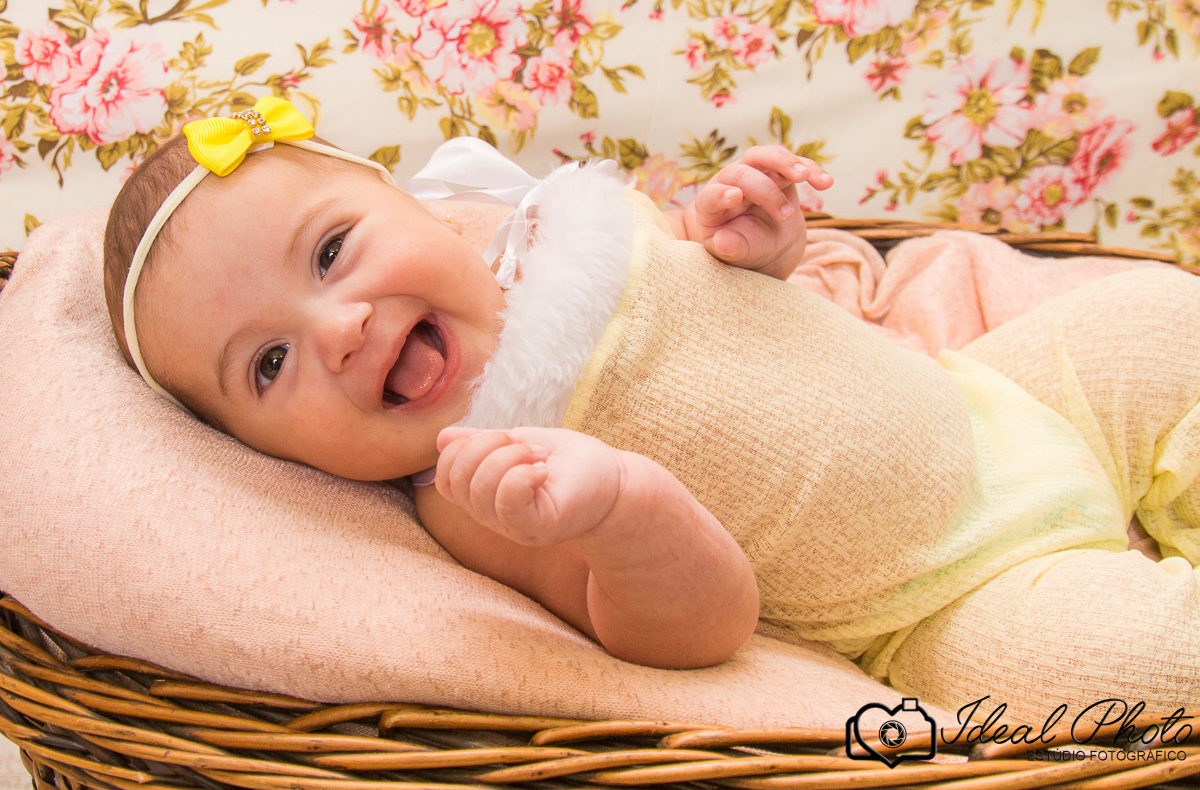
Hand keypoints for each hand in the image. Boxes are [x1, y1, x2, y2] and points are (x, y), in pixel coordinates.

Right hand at [435, 426, 624, 546]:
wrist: (616, 482)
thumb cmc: (572, 464)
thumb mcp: (520, 444)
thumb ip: (484, 444)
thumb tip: (443, 439)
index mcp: (486, 497)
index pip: (446, 477)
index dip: (466, 449)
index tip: (507, 439)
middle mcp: (494, 518)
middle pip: (456, 481)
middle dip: (487, 447)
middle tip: (527, 447)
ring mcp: (514, 527)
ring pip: (480, 488)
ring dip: (510, 457)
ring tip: (540, 459)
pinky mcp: (537, 528)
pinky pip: (508, 501)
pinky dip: (522, 474)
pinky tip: (543, 472)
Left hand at [681, 145, 832, 275]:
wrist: (761, 244)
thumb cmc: (742, 248)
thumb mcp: (735, 252)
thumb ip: (730, 247)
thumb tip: (722, 242)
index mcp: (712, 204)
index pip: (712, 193)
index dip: (721, 194)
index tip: (734, 198)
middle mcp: (732, 182)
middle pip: (743, 170)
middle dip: (765, 190)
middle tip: (785, 214)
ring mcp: (756, 174)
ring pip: (768, 156)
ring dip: (787, 163)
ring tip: (805, 176)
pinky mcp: (779, 173)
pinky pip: (795, 164)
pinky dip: (811, 170)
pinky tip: (826, 182)